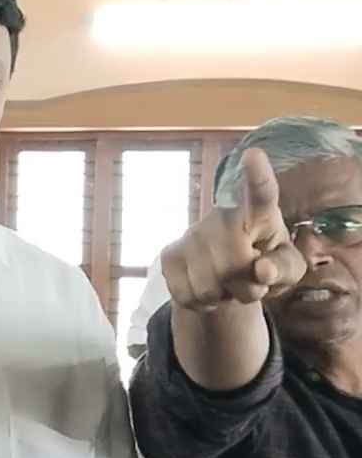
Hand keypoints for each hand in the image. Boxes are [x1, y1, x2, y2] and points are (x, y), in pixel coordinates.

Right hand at [163, 147, 306, 311]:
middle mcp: (220, 217)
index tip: (253, 155)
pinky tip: (207, 289)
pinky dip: (201, 303)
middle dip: (246, 288)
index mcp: (259, 213)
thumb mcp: (288, 269)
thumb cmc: (265, 263)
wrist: (225, 274)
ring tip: (228, 286)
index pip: (261, 193)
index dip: (257, 176)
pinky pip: (186, 294)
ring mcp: (190, 235)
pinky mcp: (169, 254)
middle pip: (234, 266)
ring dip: (222, 297)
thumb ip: (285, 269)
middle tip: (250, 283)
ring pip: (207, 285)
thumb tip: (261, 271)